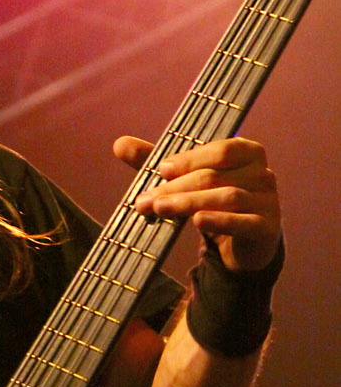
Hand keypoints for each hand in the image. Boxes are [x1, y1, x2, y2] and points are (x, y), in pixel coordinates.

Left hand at [113, 135, 281, 271]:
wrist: (243, 242)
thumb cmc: (214, 202)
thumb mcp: (187, 181)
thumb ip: (157, 163)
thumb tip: (119, 143)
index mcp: (246, 152)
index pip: (220, 150)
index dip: (190, 159)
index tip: (161, 169)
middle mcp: (262, 173)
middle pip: (216, 176)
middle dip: (176, 187)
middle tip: (145, 201)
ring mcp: (268, 200)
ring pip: (227, 197)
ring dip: (189, 203)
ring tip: (159, 210)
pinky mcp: (267, 227)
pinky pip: (243, 222)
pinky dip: (219, 220)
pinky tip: (198, 221)